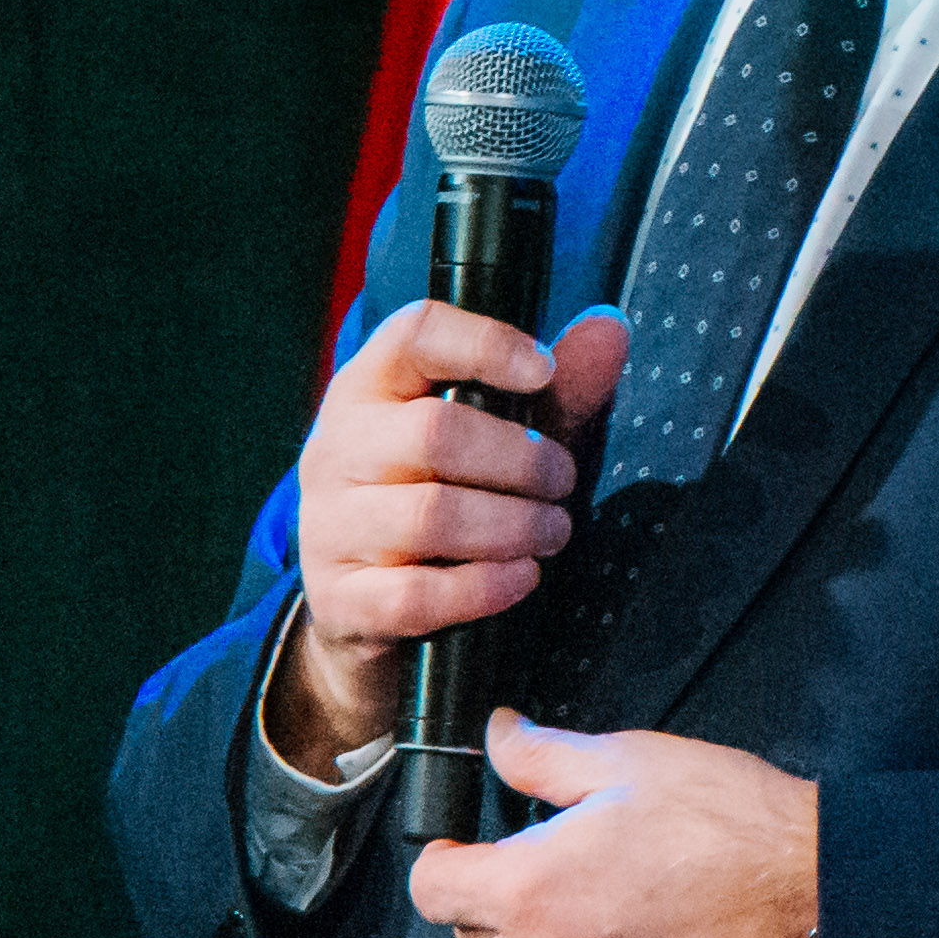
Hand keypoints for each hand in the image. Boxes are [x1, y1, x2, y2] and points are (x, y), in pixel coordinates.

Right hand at [266, 302, 631, 772]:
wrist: (367, 609)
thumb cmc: (441, 497)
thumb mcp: (500, 437)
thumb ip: (557, 387)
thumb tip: (610, 328)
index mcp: (370, 387)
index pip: (413, 335)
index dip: (484, 345)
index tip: (544, 372)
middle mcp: (336, 447)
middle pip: (434, 433)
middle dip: (522, 461)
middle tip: (564, 482)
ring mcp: (328, 526)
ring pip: (429, 516)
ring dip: (513, 526)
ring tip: (552, 531)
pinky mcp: (339, 599)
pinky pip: (416, 594)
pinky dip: (484, 587)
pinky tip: (522, 577)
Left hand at [407, 707, 816, 937]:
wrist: (815, 893)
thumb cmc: (724, 819)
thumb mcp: (628, 760)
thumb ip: (543, 757)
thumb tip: (496, 738)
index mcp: (530, 890)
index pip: (433, 893)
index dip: (443, 862)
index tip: (465, 849)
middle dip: (492, 903)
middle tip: (545, 867)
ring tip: (574, 924)